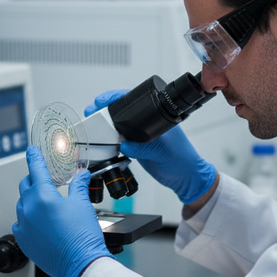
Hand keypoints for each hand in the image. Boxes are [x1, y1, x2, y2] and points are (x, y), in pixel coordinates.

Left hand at [13, 145, 111, 276]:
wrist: (81, 264)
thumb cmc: (82, 237)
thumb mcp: (82, 204)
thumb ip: (79, 185)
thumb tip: (81, 175)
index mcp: (43, 196)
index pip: (35, 169)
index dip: (34, 157)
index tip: (31, 150)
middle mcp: (29, 209)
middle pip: (25, 185)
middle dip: (33, 179)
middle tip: (44, 179)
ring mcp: (23, 225)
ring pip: (22, 204)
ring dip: (31, 199)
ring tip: (45, 204)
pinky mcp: (23, 240)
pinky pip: (19, 222)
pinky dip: (27, 218)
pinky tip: (39, 222)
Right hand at [84, 89, 216, 203]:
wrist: (186, 179)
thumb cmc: (183, 161)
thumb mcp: (162, 152)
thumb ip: (143, 148)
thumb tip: (124, 145)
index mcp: (157, 116)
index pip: (133, 100)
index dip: (115, 97)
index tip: (101, 101)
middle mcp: (147, 123)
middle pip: (122, 111)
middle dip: (104, 110)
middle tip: (91, 112)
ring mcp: (141, 135)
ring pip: (118, 125)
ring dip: (105, 126)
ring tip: (92, 127)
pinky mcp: (137, 147)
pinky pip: (119, 141)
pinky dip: (110, 142)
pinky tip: (103, 143)